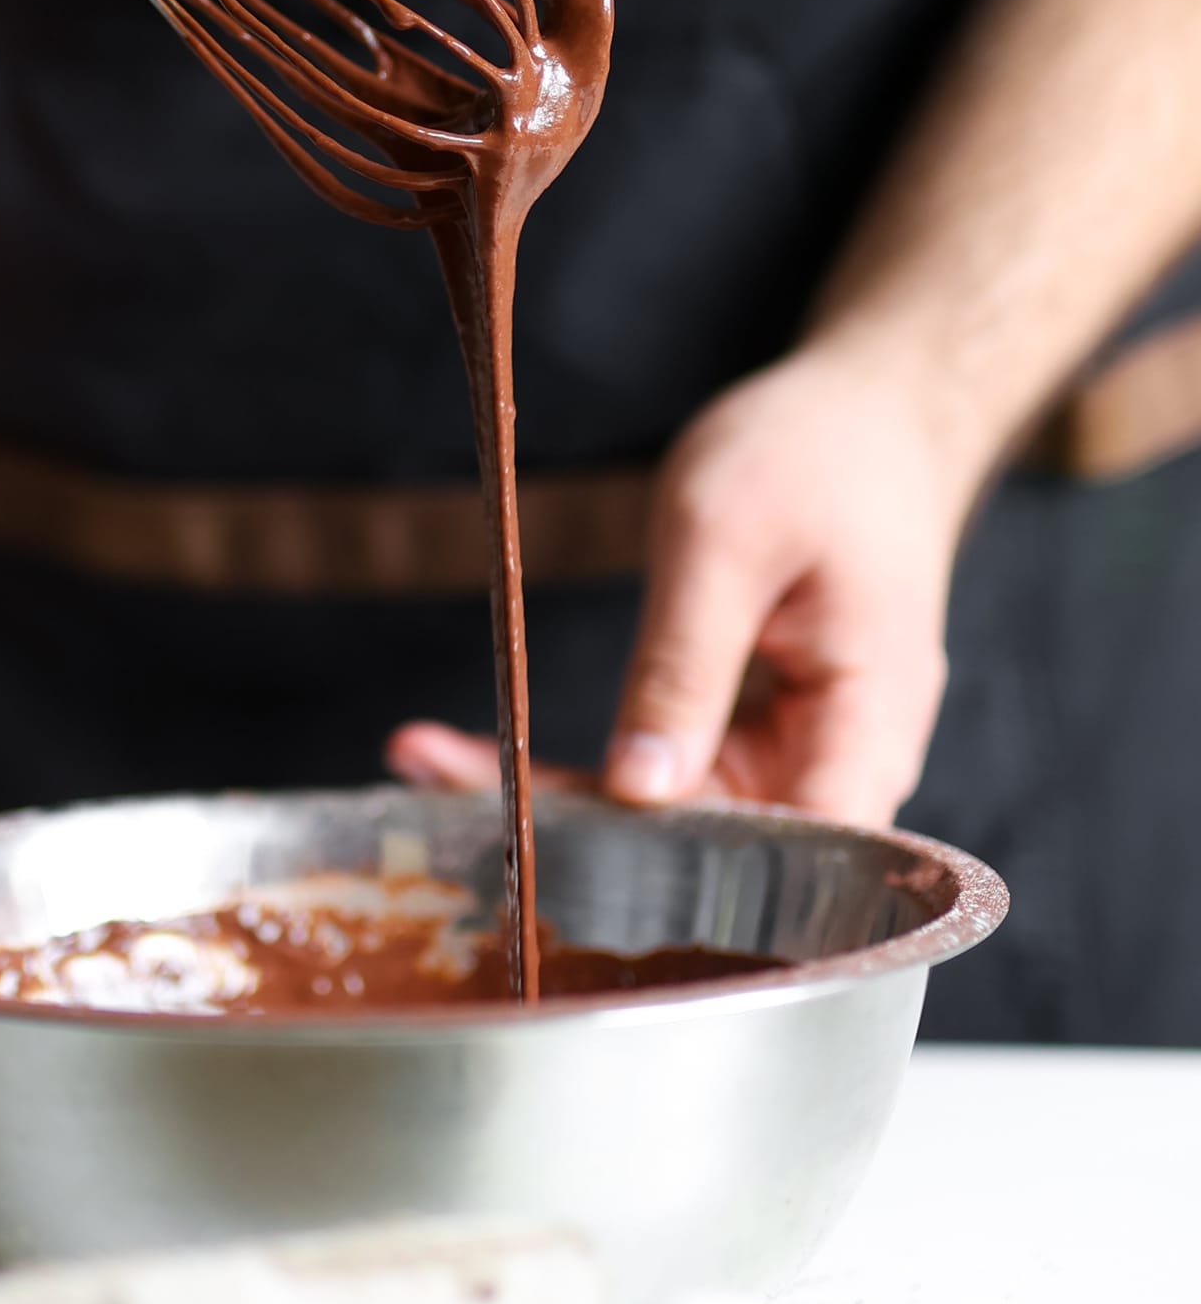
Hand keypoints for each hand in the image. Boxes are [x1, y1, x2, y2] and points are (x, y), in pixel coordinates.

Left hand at [388, 340, 980, 824]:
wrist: (869, 419)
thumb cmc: (813, 457)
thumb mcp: (725, 542)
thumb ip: (683, 668)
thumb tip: (638, 788)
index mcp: (866, 728)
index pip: (786, 860)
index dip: (675, 885)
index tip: (546, 856)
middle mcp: (847, 767)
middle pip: (718, 854)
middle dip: (577, 840)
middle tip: (435, 783)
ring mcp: (804, 756)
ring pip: (683, 823)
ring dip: (566, 809)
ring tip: (434, 772)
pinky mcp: (760, 737)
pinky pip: (676, 779)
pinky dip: (591, 774)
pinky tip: (491, 765)